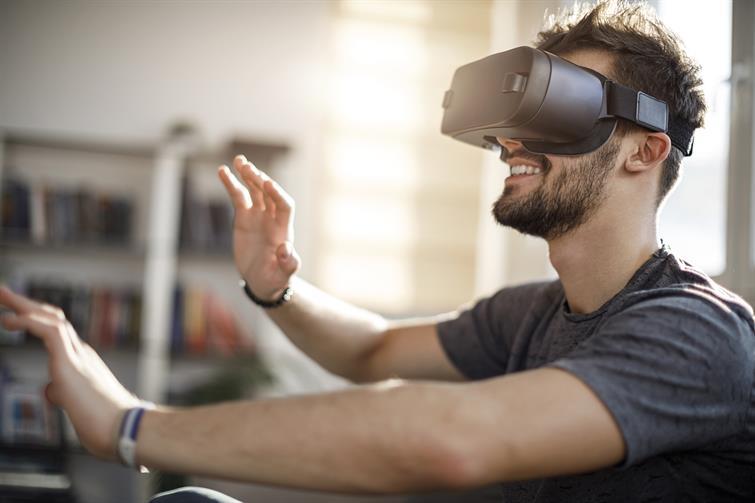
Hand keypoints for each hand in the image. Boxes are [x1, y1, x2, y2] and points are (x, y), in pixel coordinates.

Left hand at [0, 286, 139, 460]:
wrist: (124, 429)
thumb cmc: (105, 424)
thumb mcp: (77, 405)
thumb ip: (63, 393)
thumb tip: (51, 389)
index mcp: (83, 362)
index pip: (58, 333)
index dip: (36, 320)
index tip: (16, 315)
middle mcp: (82, 353)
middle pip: (54, 318)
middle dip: (27, 305)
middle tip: (4, 293)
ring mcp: (78, 355)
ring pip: (51, 319)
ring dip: (24, 306)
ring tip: (2, 296)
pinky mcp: (71, 362)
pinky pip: (49, 332)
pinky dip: (28, 322)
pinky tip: (9, 320)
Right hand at [218, 155, 299, 300]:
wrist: (262, 281)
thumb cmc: (275, 280)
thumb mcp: (283, 275)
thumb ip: (288, 264)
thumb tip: (286, 249)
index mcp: (284, 230)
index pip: (284, 205)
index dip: (277, 194)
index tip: (267, 183)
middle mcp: (272, 219)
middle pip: (268, 193)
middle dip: (259, 180)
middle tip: (248, 168)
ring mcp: (258, 216)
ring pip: (254, 190)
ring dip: (248, 175)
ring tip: (238, 161)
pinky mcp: (244, 217)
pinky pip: (238, 197)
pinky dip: (231, 183)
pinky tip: (222, 170)